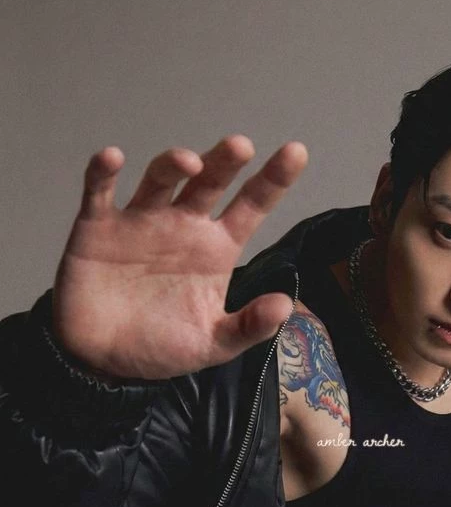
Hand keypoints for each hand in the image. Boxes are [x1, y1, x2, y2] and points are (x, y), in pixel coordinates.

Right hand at [51, 135, 307, 379]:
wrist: (104, 361)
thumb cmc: (162, 346)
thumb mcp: (213, 344)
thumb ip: (249, 326)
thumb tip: (286, 306)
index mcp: (216, 248)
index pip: (251, 206)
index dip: (273, 179)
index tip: (296, 151)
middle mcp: (182, 226)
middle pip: (208, 182)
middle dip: (224, 161)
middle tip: (241, 146)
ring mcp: (141, 222)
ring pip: (160, 180)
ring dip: (173, 164)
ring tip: (190, 162)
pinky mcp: (98, 228)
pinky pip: (99, 192)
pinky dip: (102, 173)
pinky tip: (112, 159)